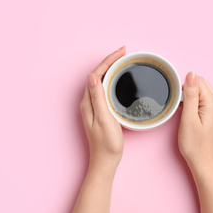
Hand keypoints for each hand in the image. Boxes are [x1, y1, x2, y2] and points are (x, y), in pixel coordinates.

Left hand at [80, 47, 125, 171]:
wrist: (106, 160)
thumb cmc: (106, 143)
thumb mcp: (104, 118)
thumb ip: (98, 97)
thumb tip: (92, 75)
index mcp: (88, 102)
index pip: (97, 74)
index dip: (109, 61)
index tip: (121, 52)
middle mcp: (89, 102)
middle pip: (98, 75)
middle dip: (110, 62)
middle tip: (124, 53)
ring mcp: (94, 106)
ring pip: (101, 81)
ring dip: (111, 69)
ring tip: (123, 62)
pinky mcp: (100, 111)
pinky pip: (105, 89)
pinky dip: (112, 80)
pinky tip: (119, 80)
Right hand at [178, 72, 212, 170]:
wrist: (202, 161)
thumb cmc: (194, 144)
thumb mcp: (188, 118)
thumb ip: (190, 94)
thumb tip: (191, 74)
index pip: (198, 82)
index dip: (184, 89)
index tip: (178, 103)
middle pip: (201, 85)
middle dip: (189, 91)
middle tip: (181, 108)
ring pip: (203, 92)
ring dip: (192, 96)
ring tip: (185, 112)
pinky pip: (205, 100)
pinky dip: (196, 103)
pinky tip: (190, 113)